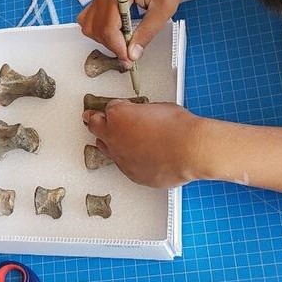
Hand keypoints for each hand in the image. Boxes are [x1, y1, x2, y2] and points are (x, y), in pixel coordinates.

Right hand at [77, 0, 187, 67]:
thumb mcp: (164, 7)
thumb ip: (147, 32)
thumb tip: (133, 54)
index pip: (108, 27)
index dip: (117, 48)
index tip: (129, 61)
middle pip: (97, 28)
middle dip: (112, 45)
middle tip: (131, 54)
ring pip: (90, 23)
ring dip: (105, 38)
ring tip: (125, 42)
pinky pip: (92, 15)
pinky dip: (101, 28)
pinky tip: (118, 31)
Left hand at [84, 100, 202, 187]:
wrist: (190, 149)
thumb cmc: (177, 126)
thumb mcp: (156, 108)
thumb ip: (140, 112)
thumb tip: (140, 115)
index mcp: (118, 115)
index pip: (106, 109)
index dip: (110, 108)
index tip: (107, 108)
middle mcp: (114, 137)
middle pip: (95, 127)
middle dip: (95, 122)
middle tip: (91, 118)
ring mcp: (121, 158)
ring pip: (106, 149)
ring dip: (109, 142)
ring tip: (112, 139)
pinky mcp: (130, 173)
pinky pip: (123, 165)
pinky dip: (127, 159)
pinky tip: (135, 155)